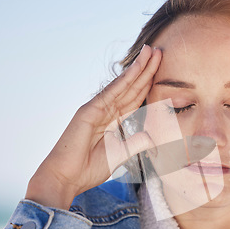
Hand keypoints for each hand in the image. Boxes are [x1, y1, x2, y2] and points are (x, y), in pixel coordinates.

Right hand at [25, 45, 161, 209]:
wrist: (66, 177)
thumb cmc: (89, 168)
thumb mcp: (121, 155)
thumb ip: (136, 143)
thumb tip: (153, 137)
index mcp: (114, 120)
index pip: (136, 98)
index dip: (149, 84)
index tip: (162, 70)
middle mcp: (106, 111)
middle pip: (132, 87)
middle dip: (146, 69)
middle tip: (159, 51)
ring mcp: (97, 109)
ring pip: (123, 85)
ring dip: (138, 68)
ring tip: (151, 51)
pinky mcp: (89, 111)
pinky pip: (111, 93)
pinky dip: (124, 80)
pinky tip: (136, 68)